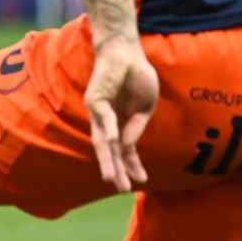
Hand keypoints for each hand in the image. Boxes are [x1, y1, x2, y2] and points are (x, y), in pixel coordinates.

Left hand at [85, 36, 157, 193]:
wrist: (127, 52)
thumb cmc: (137, 77)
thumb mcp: (146, 106)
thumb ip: (137, 125)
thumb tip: (127, 145)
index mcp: (121, 123)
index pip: (124, 150)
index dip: (132, 165)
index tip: (141, 180)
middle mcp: (107, 121)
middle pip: (109, 151)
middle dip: (116, 169)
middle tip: (121, 188)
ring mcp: (99, 111)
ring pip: (102, 140)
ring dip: (108, 159)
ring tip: (111, 177)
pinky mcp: (95, 99)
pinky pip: (104, 117)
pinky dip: (111, 129)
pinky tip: (116, 143)